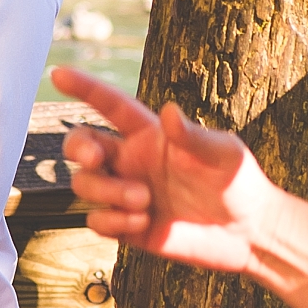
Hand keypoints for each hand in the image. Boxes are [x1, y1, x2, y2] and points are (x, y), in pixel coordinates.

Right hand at [54, 68, 280, 271]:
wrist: (248, 233)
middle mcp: (132, 161)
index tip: (58, 74)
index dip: (84, 88)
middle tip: (96, 159)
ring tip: (143, 201)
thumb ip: (194, 136)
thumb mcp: (224, 154)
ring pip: (84, 184)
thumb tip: (168, 112)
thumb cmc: (240, 183)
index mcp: (150, 135)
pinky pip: (97, 220)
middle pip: (81, 144)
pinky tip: (142, 223)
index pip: (110, 107)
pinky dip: (112, 221)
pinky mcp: (128, 227)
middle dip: (77, 148)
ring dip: (106, 191)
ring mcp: (127, 194)